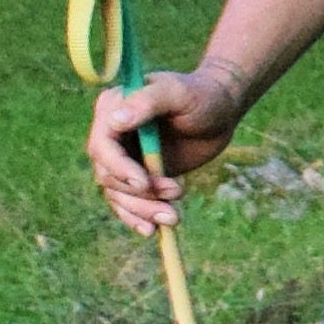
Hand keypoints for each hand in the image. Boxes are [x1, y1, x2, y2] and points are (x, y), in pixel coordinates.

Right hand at [89, 66, 237, 237]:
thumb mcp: (178, 92)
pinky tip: (151, 231)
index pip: (102, 146)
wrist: (221, 111)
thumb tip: (115, 120)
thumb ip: (148, 102)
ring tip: (173, 217)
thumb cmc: (201, 95)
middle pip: (108, 175)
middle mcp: (112, 135)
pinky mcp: (138, 177)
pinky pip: (128, 203)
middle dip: (138, 193)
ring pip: (118, 194)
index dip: (119, 168)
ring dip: (142, 210)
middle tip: (176, 192)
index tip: (144, 183)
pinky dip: (137, 218)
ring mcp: (124, 158)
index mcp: (113, 109)